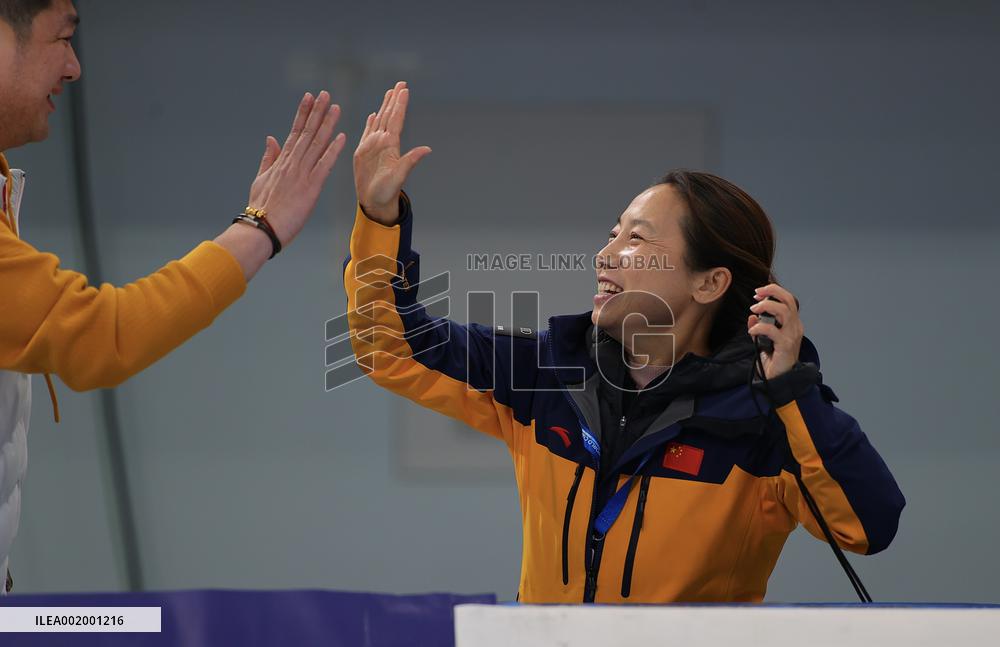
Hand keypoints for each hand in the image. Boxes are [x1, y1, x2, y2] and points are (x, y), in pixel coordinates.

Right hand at [247, 90, 346, 245]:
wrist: (261, 228)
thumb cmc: (260, 208)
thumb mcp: (261, 178)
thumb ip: (268, 157)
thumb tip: (271, 138)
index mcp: (282, 161)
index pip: (294, 131)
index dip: (303, 113)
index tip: (309, 97)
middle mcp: (292, 163)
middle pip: (307, 132)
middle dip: (317, 112)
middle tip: (326, 94)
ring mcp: (302, 174)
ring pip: (317, 144)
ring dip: (327, 124)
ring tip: (335, 107)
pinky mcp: (311, 187)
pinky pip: (325, 165)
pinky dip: (333, 150)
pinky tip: (342, 136)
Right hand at [354, 80, 431, 224]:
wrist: (375, 202)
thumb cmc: (387, 191)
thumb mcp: (400, 175)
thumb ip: (411, 160)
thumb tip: (428, 149)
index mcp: (392, 145)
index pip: (396, 120)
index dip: (400, 104)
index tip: (404, 89)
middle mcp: (383, 142)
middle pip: (389, 116)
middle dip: (394, 99)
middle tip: (401, 83)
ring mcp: (373, 146)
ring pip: (379, 121)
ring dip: (384, 106)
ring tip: (389, 92)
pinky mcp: (362, 152)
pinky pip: (367, 133)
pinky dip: (370, 122)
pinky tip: (374, 115)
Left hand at [747, 283, 803, 378]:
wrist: (779, 379)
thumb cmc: (773, 361)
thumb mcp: (764, 341)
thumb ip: (759, 328)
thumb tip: (752, 317)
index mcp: (792, 324)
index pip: (788, 300)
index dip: (774, 291)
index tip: (758, 292)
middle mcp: (795, 327)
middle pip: (789, 300)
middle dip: (772, 292)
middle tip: (756, 295)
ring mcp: (792, 336)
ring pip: (784, 311)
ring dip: (766, 306)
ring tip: (754, 309)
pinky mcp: (786, 345)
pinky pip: (772, 330)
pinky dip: (759, 327)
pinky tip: (752, 331)